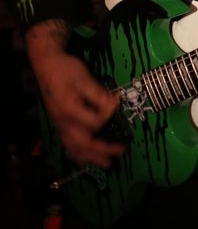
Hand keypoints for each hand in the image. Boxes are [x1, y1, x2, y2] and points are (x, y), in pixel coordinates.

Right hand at [33, 50, 123, 167]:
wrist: (46, 65)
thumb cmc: (65, 70)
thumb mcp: (84, 78)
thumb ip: (98, 94)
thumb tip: (114, 105)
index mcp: (69, 110)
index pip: (94, 122)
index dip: (108, 118)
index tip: (118, 109)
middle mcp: (63, 122)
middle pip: (83, 143)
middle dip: (102, 151)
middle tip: (119, 152)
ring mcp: (59, 124)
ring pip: (74, 147)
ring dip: (90, 158)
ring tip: (105, 164)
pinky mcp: (59, 123)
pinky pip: (67, 144)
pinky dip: (78, 154)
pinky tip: (85, 158)